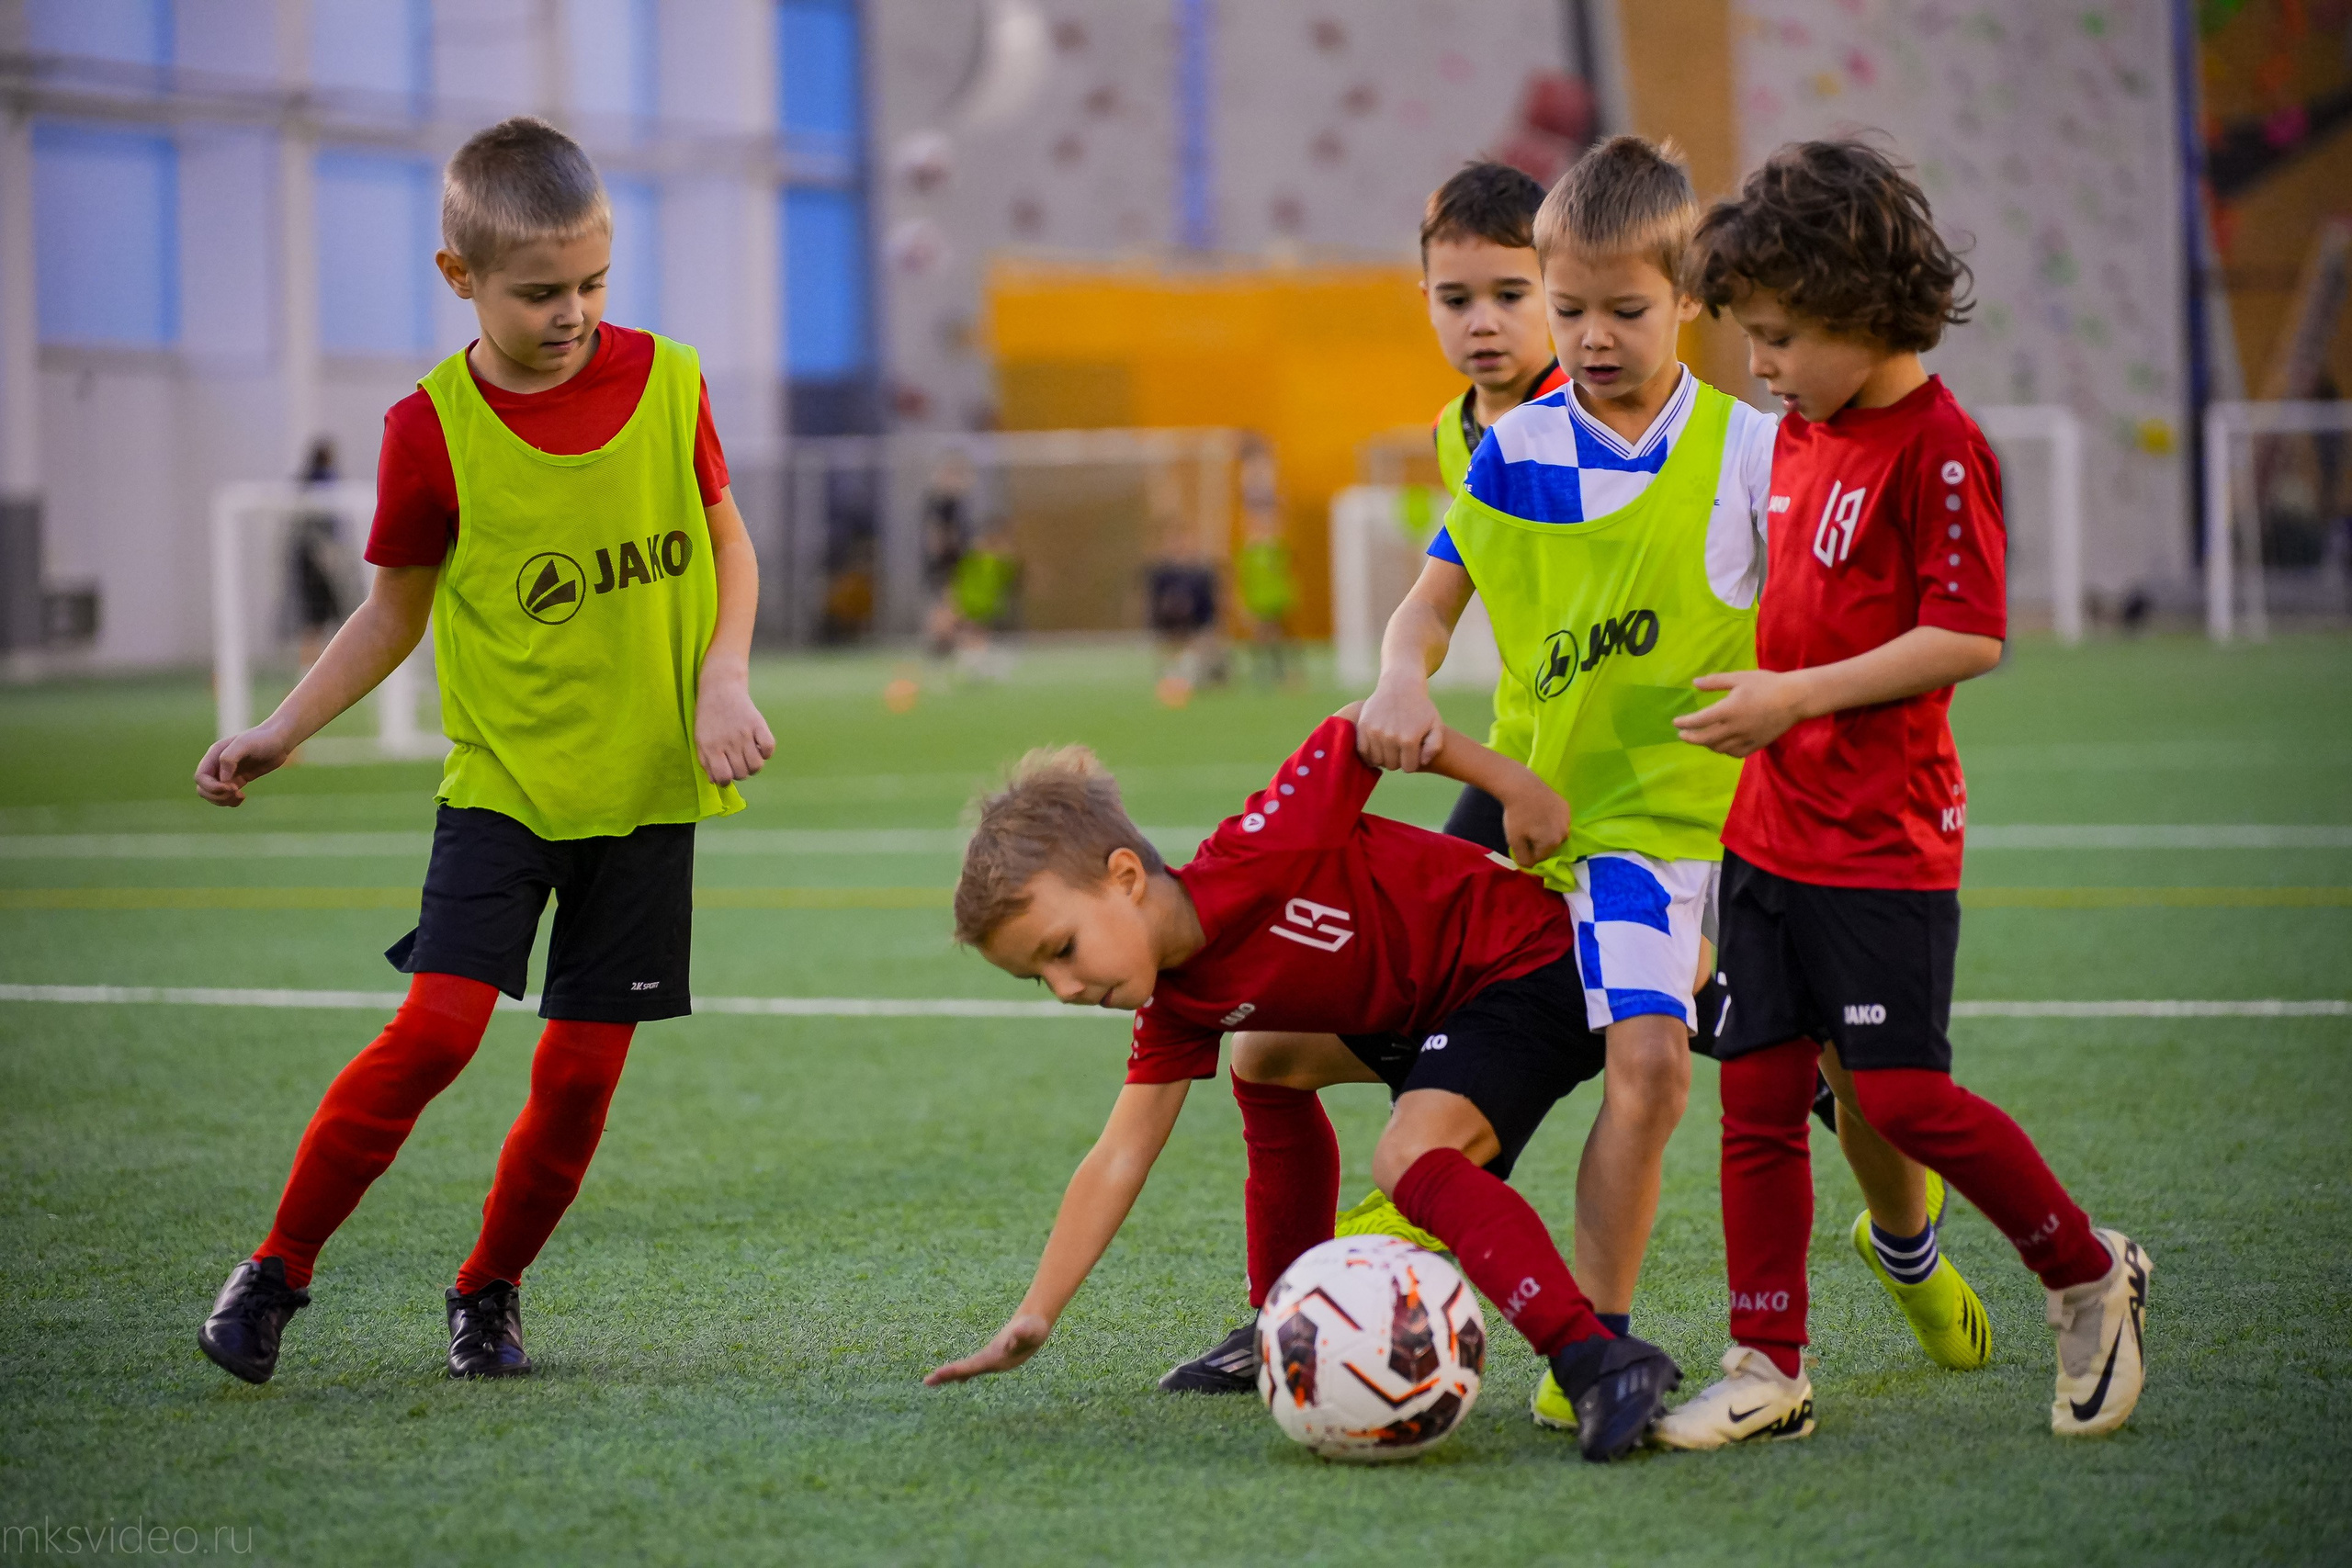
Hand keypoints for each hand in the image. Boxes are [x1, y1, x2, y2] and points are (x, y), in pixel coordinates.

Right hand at [194, 724, 295, 806]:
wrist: (279, 741)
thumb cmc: (262, 739)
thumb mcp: (244, 744)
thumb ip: (229, 759)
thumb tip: (223, 779)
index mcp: (214, 756)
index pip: (200, 778)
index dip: (212, 787)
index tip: (232, 787)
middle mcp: (217, 765)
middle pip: (203, 789)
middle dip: (217, 796)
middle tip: (236, 792)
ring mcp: (227, 774)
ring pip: (213, 795)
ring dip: (223, 800)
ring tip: (241, 796)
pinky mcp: (238, 780)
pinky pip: (226, 796)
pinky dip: (231, 801)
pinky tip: (242, 797)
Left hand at [694, 671, 775, 786]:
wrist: (720, 689)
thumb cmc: (708, 717)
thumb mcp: (700, 739)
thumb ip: (706, 762)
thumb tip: (716, 781)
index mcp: (711, 747)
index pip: (724, 777)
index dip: (725, 781)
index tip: (726, 775)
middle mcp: (729, 742)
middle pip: (742, 773)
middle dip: (739, 772)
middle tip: (736, 762)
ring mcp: (745, 734)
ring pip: (756, 765)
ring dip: (753, 766)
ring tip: (748, 757)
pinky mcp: (759, 725)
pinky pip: (769, 748)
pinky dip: (766, 753)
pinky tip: (759, 747)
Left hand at [925, 1311, 1052, 1384]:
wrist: (1036, 1327)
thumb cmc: (1034, 1327)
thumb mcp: (1030, 1328)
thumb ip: (1021, 1334)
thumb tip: (1010, 1341)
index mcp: (998, 1359)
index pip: (974, 1366)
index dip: (957, 1369)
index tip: (941, 1373)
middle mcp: (993, 1364)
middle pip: (967, 1371)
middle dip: (947, 1376)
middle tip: (927, 1381)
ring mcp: (992, 1362)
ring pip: (967, 1370)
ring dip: (950, 1375)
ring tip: (931, 1380)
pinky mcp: (991, 1356)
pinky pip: (972, 1367)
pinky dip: (960, 1371)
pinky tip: (953, 1378)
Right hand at [1357, 675, 1444, 770]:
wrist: (1401, 686)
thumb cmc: (1421, 708)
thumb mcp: (1436, 725)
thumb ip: (1434, 746)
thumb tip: (1423, 762)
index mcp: (1409, 739)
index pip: (1408, 767)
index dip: (1412, 762)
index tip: (1413, 753)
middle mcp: (1390, 737)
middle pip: (1391, 765)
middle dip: (1398, 760)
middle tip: (1401, 749)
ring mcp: (1375, 732)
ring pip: (1377, 760)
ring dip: (1383, 756)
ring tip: (1390, 746)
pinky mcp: (1363, 726)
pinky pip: (1363, 751)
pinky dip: (1369, 753)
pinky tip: (1378, 746)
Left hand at [1498, 782, 1569, 867]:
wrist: (1521, 787)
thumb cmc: (1517, 815)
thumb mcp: (1514, 841)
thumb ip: (1523, 859)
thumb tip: (1531, 867)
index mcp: (1553, 843)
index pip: (1540, 858)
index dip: (1528, 852)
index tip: (1520, 841)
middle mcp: (1565, 833)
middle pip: (1550, 846)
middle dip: (1538, 843)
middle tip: (1526, 830)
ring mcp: (1567, 818)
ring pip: (1555, 833)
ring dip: (1546, 831)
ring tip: (1533, 820)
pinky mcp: (1566, 806)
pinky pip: (1559, 820)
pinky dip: (1551, 819)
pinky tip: (1540, 811)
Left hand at [1672, 669, 1811, 757]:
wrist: (1795, 699)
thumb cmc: (1767, 684)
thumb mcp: (1739, 678)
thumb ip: (1715, 682)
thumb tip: (1694, 683)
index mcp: (1728, 710)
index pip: (1699, 721)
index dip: (1684, 723)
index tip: (1676, 722)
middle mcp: (1734, 728)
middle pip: (1705, 739)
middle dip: (1690, 738)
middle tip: (1682, 734)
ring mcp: (1746, 738)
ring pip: (1719, 748)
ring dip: (1706, 744)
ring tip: (1701, 737)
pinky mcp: (1756, 745)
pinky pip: (1735, 753)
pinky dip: (1724, 750)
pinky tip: (1721, 745)